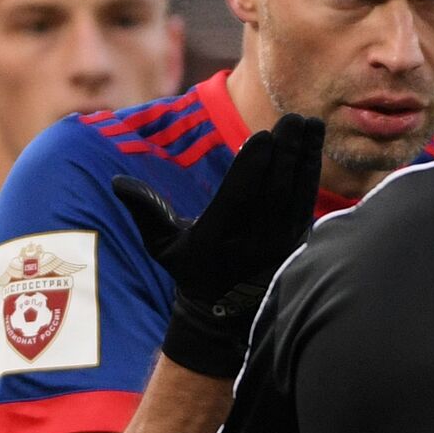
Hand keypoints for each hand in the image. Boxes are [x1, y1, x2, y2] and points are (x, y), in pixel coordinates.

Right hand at [112, 114, 324, 376]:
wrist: (226, 313)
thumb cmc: (190, 269)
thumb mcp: (162, 246)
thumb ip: (146, 211)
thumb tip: (118, 182)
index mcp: (217, 238)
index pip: (238, 197)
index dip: (251, 167)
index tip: (262, 135)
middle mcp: (252, 241)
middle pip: (273, 191)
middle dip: (285, 153)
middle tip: (293, 119)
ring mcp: (279, 244)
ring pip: (296, 194)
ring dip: (305, 156)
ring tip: (312, 123)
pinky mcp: (297, 243)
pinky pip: (307, 202)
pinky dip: (311, 173)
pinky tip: (315, 146)